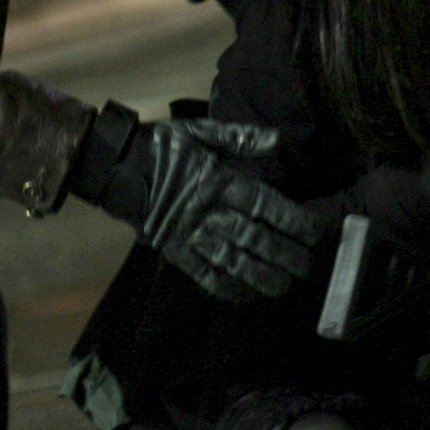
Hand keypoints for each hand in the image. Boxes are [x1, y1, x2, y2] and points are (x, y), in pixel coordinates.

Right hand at [74, 118, 324, 303]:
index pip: (265, 206)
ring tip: (286, 287)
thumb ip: (241, 138)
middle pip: (254, 239)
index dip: (293, 221)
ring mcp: (190, 236)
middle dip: (286, 255)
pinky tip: (246, 296)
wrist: (114, 167)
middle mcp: (208, 212)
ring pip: (233, 262)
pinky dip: (225, 289)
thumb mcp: (201, 132)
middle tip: (310, 268)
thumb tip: (279, 139)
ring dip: (262, 277)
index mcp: (218, 181)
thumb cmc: (160, 146)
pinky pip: (202, 275)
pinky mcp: (174, 252)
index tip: (315, 233)